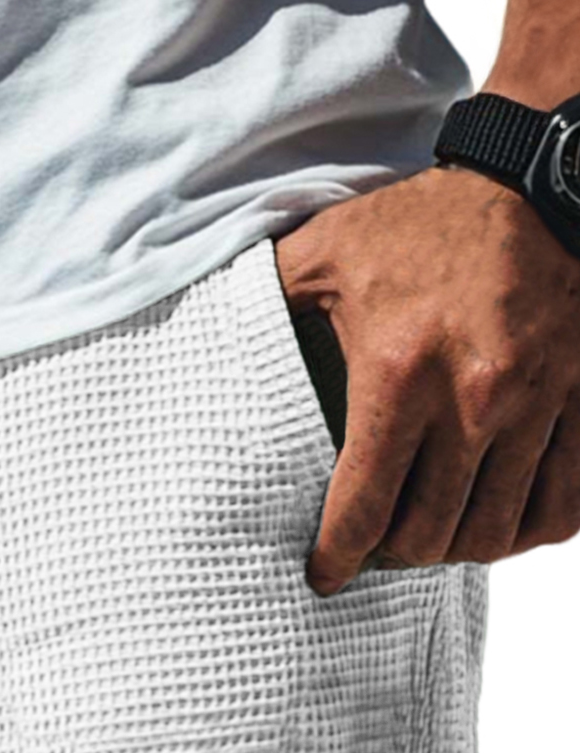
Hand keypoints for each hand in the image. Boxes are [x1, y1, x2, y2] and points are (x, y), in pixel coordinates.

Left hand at [273, 164, 579, 594]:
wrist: (539, 178)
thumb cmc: (424, 220)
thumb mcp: (326, 253)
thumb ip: (270, 303)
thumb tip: (208, 340)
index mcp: (398, 376)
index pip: (362, 510)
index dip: (337, 558)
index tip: (325, 574)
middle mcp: (473, 401)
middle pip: (429, 535)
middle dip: (395, 554)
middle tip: (379, 545)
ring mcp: (537, 405)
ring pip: (496, 532)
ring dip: (459, 548)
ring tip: (435, 536)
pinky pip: (565, 504)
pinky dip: (530, 528)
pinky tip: (501, 520)